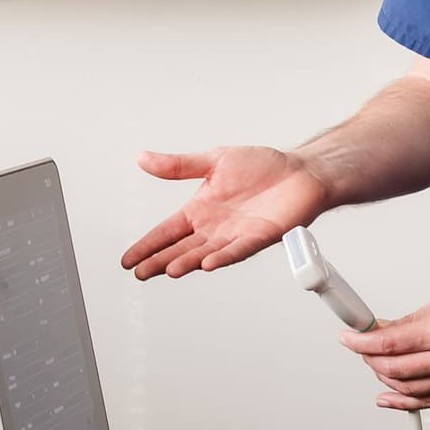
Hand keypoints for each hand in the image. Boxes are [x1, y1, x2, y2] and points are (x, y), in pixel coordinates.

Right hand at [125, 145, 327, 279]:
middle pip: (181, 248)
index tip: (128, 259)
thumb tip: (143, 158)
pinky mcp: (260, 236)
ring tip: (168, 269)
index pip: (167, 232)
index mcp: (201, 210)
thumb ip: (178, 165)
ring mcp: (236, 235)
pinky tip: (208, 263)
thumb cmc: (263, 167)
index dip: (148, 245)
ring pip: (205, 253)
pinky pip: (238, 250)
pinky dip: (223, 257)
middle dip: (159, 260)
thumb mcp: (214, 161)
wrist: (301, 171)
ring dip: (187, 262)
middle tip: (141, 271)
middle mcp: (215, 228)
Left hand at [345, 276, 429, 411]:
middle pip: (392, 369)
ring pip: (407, 390)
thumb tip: (389, 328)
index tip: (349, 337)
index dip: (361, 341)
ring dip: (384, 379)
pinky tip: (390, 398)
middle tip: (363, 347)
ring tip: (376, 366)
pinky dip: (405, 402)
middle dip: (370, 359)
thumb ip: (416, 317)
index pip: (388, 343)